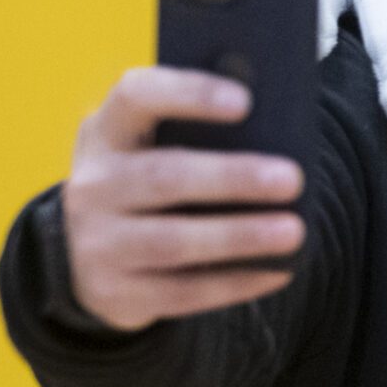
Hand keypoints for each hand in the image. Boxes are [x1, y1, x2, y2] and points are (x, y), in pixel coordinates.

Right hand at [60, 68, 306, 330]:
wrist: (94, 253)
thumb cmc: (153, 181)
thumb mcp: (158, 148)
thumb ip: (203, 135)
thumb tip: (280, 134)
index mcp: (108, 132)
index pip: (136, 96)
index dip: (189, 94)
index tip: (246, 102)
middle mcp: (92, 185)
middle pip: (163, 176)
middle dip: (231, 178)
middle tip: (292, 179)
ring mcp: (96, 242)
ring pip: (172, 241)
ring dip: (239, 236)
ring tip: (293, 231)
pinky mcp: (113, 292)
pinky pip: (182, 291)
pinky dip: (235, 282)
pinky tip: (278, 270)